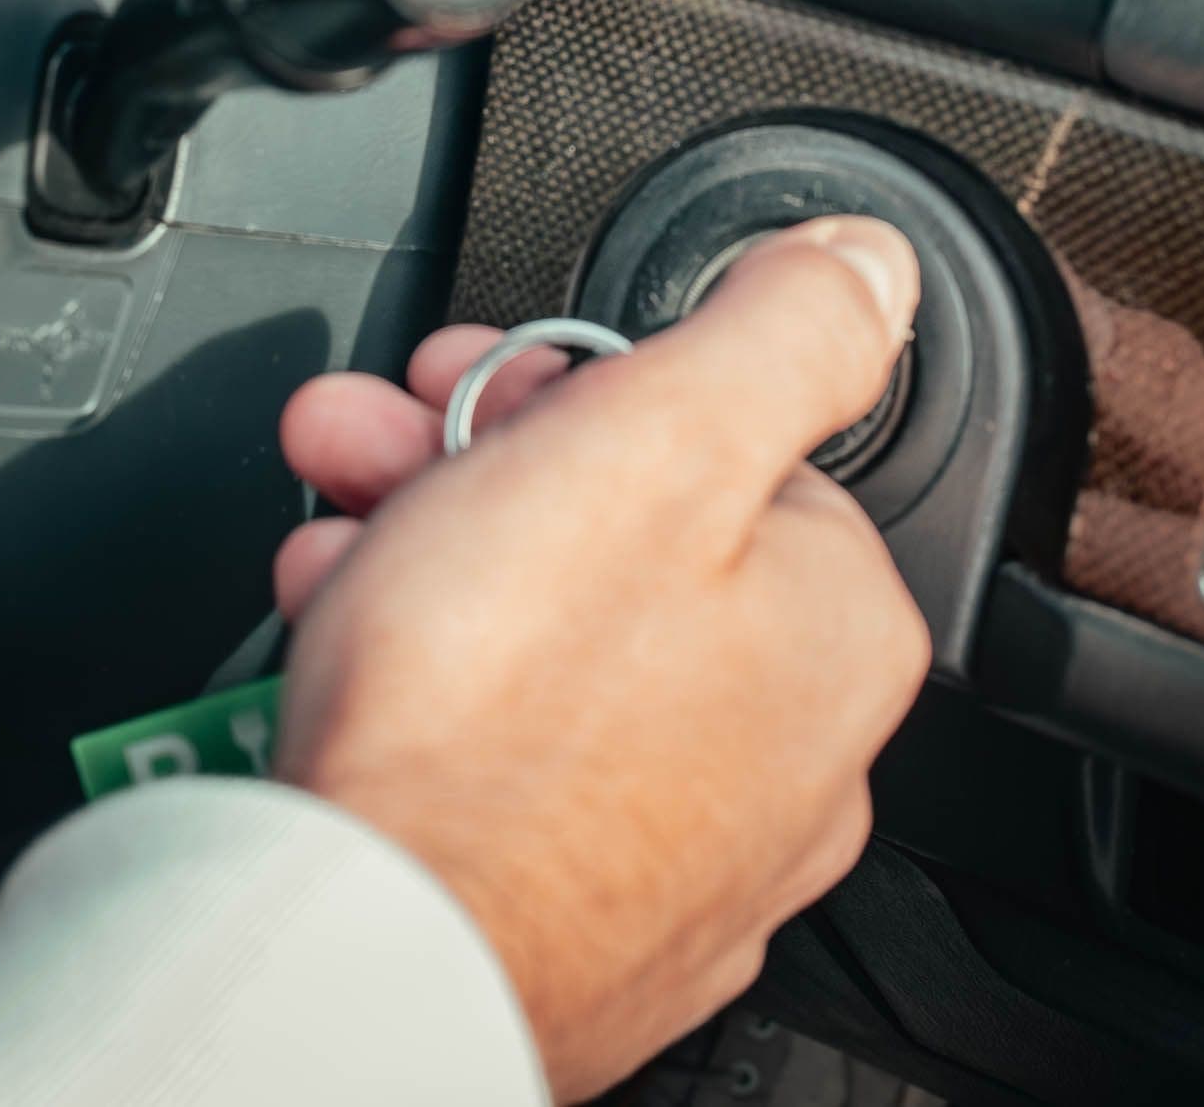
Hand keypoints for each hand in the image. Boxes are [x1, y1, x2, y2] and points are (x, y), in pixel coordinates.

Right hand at [272, 217, 930, 1102]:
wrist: (362, 942)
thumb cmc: (497, 708)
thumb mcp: (658, 438)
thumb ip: (782, 331)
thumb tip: (866, 262)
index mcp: (835, 629)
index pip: (724, 442)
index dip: (581, 386)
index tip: (486, 381)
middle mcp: (791, 756)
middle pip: (627, 534)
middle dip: (478, 461)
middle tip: (380, 440)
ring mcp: (682, 852)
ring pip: (554, 638)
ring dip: (431, 554)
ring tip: (337, 537)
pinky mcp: (576, 915)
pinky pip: (508, 752)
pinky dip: (429, 684)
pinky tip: (346, 653)